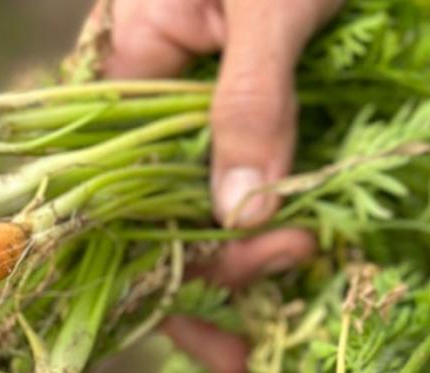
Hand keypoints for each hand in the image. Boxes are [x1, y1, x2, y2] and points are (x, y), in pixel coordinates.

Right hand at [83, 0, 343, 372]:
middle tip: (294, 265)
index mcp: (131, 56)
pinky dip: (274, 197)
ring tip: (306, 257)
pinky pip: (250, 158)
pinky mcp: (250, 92)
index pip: (123, 179)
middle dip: (217, 254)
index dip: (166, 250)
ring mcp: (202, 91)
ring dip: (249, 237)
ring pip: (207, 186)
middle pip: (162, 198)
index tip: (232, 289)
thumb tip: (238, 217)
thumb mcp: (275, 8)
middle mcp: (154, 85)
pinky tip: (297, 236)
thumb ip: (253, 104)